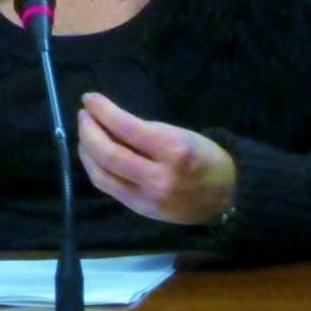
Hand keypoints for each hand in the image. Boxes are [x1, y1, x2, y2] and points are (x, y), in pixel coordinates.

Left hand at [77, 91, 235, 226]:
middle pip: (109, 154)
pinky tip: (94, 157)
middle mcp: (159, 176)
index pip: (127, 128)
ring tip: (84, 135)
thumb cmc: (206, 157)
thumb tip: (108, 120)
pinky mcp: (141, 211)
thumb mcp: (182, 134)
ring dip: (86, 152)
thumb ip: (146, 131)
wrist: (227, 197)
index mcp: (173, 150)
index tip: (89, 98)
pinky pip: (109, 189)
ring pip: (102, 176)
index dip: (102, 111)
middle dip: (88, 132)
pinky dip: (96, 170)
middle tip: (83, 115)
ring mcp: (148, 198)